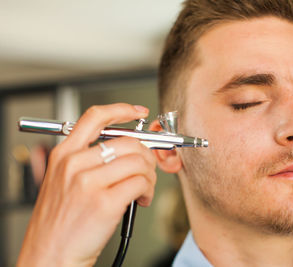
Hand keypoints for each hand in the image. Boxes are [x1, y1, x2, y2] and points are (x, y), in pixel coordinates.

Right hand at [17, 103, 156, 266]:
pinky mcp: (105, 203)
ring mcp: (88, 183)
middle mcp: (74, 164)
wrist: (50, 255)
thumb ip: (89, 160)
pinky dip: (148, 190)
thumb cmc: (61, 221)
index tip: (138, 111)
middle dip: (146, 155)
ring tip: (143, 189)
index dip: (121, 109)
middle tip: (147, 169)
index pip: (95, 117)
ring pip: (139, 162)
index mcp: (64, 155)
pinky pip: (141, 183)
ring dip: (149, 176)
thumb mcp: (64, 181)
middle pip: (128, 141)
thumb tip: (127, 148)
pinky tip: (140, 200)